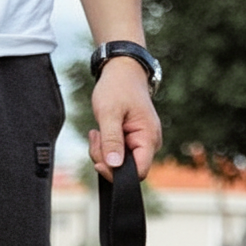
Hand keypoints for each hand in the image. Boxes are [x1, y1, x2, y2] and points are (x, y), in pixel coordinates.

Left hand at [88, 57, 162, 180]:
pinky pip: (119, 154)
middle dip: (106, 159)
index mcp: (149, 139)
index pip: (139, 172)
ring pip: (121, 163)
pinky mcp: (133, 142)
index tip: (99, 162)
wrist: (123, 71)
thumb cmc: (118, 88)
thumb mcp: (109, 112)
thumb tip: (114, 165)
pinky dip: (106, 148)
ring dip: (103, 152)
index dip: (118, 174)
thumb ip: (112, 140)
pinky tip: (100, 133)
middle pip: (127, 169)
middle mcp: (150, 144)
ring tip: (96, 132)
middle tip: (95, 137)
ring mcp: (142, 143)